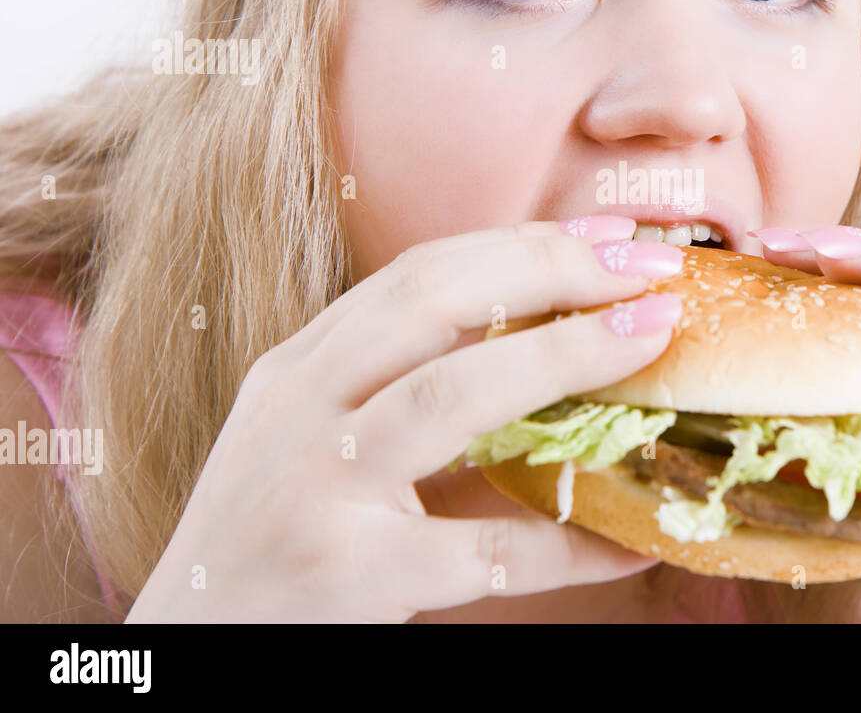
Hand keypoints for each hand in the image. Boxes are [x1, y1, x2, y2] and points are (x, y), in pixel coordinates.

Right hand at [126, 219, 680, 621]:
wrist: (190, 642)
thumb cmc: (274, 534)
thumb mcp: (317, 441)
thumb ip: (407, 394)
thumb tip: (560, 362)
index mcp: (301, 368)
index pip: (419, 273)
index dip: (524, 244)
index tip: (612, 238)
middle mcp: (299, 409)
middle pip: (432, 301)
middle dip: (550, 270)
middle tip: (650, 272)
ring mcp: (318, 488)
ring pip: (450, 395)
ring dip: (565, 356)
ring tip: (650, 338)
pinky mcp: (349, 573)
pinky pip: (486, 551)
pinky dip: (571, 542)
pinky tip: (634, 538)